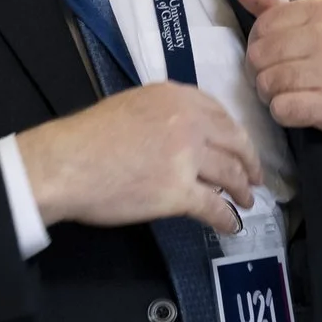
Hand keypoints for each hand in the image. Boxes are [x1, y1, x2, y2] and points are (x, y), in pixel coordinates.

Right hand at [16, 84, 254, 235]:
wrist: (66, 164)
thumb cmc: (86, 138)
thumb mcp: (131, 106)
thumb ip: (163, 114)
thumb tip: (183, 135)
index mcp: (174, 97)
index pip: (220, 113)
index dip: (235, 135)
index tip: (241, 146)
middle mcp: (188, 122)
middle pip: (234, 142)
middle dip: (249, 162)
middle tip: (255, 177)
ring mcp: (186, 157)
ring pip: (230, 174)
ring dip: (241, 190)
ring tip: (246, 201)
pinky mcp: (179, 192)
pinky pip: (213, 207)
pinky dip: (226, 218)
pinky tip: (230, 225)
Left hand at [227, 0, 321, 156]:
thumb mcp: (319, 22)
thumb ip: (271, 0)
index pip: (263, 25)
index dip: (261, 46)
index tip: (280, 57)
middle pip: (260, 55)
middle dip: (262, 73)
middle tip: (283, 80)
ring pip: (267, 83)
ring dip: (272, 95)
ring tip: (292, 94)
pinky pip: (281, 109)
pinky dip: (284, 114)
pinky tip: (301, 110)